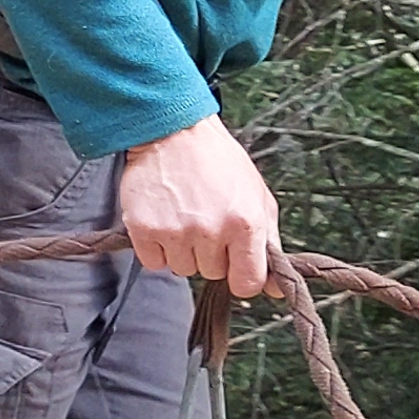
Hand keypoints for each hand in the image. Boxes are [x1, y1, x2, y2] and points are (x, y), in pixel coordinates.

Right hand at [120, 116, 279, 295]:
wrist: (173, 131)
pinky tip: (163, 220)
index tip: (235, 263)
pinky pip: (153, 262)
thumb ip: (270, 243)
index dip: (241, 275)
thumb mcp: (258, 196)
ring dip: (183, 250)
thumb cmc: (218, 161)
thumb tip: (275, 287)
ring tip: (183, 217)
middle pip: (212, 274)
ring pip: (183, 269)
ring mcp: (175, 231)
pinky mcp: (144, 229)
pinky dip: (157, 247)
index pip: (247, 282)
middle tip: (205, 220)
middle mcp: (210, 231)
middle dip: (211, 253)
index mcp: (245, 223)